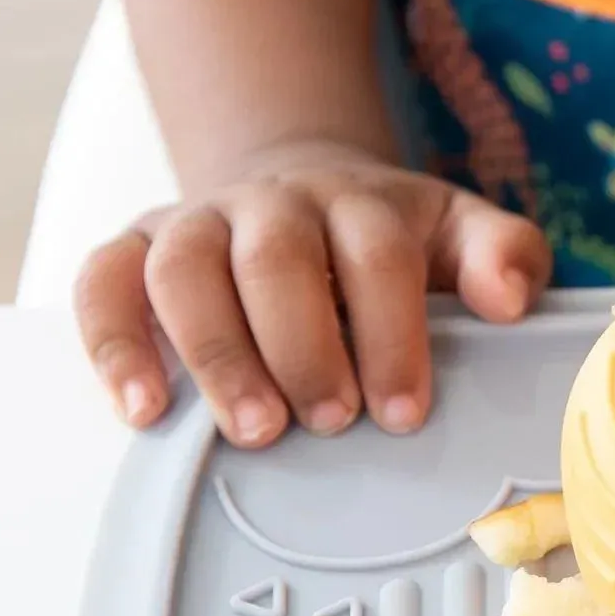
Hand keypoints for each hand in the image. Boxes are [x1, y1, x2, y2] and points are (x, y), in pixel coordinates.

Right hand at [74, 141, 551, 445]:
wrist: (300, 186)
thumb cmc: (386, 236)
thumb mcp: (460, 233)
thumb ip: (504, 255)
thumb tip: (510, 299)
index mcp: (361, 202)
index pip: (377, 257)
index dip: (392, 335)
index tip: (404, 411)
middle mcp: (275, 203)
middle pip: (277, 262)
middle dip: (305, 348)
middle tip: (332, 421)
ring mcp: (199, 220)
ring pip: (185, 269)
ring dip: (218, 353)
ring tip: (253, 430)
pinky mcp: (136, 247)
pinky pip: (104, 282)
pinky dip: (113, 344)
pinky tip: (144, 410)